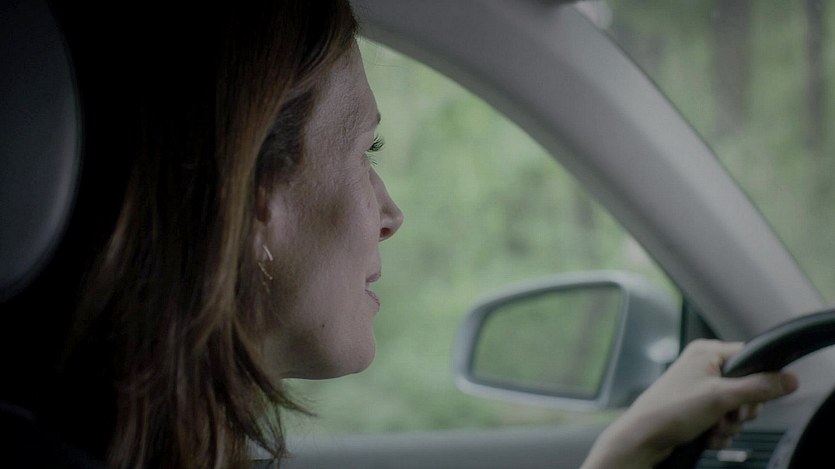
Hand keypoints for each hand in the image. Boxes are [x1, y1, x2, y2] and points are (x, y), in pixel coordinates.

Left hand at [581, 339, 798, 468]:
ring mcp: (700, 390)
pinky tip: (706, 435)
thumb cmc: (669, 410)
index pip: (751, 357)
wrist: (643, 438)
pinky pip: (724, 422)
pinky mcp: (697, 410)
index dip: (758, 380)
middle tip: (727, 415)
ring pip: (736, 409)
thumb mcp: (721, 397)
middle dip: (740, 410)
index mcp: (707, 352)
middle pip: (748, 387)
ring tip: (711, 427)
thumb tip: (789, 380)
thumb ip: (759, 388)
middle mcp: (703, 367)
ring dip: (729, 425)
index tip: (752, 397)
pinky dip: (719, 433)